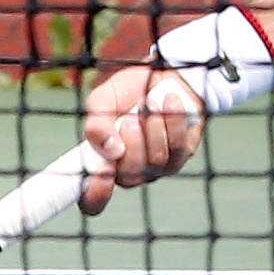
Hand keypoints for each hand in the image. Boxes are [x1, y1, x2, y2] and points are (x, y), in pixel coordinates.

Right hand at [79, 60, 209, 211]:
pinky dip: (173, 120)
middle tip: (129, 119)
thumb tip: (109, 150)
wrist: (160, 75)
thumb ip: (97, 124)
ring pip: (155, 160)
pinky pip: (178, 146)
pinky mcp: (181, 155)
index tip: (102, 175)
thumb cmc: (126, 93)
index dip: (96, 195)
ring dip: (152, 127)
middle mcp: (128, 172)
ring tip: (149, 102)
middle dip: (131, 143)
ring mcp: (156, 167)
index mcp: (101, 164)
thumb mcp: (103, 101)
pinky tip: (169, 101)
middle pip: (129, 176)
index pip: (92, 199)